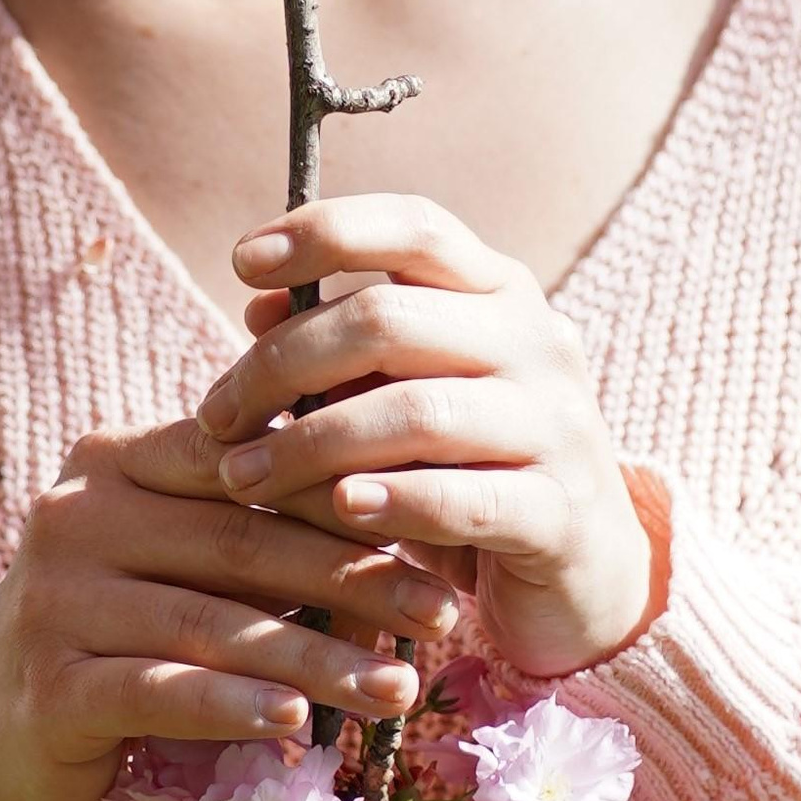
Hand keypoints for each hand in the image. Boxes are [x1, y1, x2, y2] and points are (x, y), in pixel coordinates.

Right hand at [0, 419, 458, 800]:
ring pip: (213, 623)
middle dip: (353, 580)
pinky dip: (235, 706)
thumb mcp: (177, 561)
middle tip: (441, 614)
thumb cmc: (122, 636)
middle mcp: (75, 512)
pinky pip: (161, 692)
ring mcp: (54, 599)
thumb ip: (251, 526)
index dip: (342, 494)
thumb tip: (402, 516)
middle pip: (239, 542)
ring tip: (401, 685)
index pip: (244, 462)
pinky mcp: (49, 684)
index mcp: (113, 459)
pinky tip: (298, 723)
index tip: (434, 529)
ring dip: (319, 657)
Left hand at [197, 197, 660, 684]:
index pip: (416, 227)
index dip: (327, 231)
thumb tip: (260, 304)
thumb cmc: (470, 465)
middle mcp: (538, 342)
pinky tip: (339, 509)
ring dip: (312, 444)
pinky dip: (394, 501)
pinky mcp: (561, 513)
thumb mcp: (409, 390)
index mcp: (501, 291)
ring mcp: (558, 426)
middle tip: (216, 415)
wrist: (584, 573)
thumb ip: (348, 346)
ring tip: (242, 477)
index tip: (242, 261)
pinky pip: (465, 499)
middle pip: (391, 318)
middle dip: (284, 363)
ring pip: (417, 412)